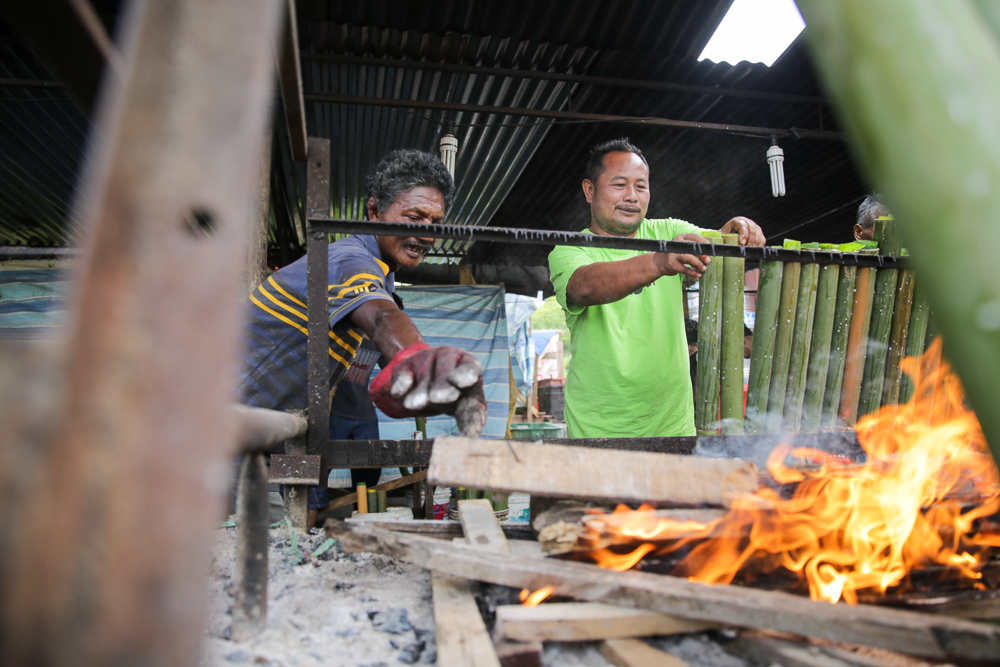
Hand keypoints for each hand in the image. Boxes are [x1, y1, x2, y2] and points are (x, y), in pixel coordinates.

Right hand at [369, 343, 487, 433]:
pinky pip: (402, 374)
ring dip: (420, 390)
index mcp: (469, 365)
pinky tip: (399, 393)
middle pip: (445, 368)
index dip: (465, 374)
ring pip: (423, 373)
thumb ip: (472, 420)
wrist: (430, 383)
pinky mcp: (405, 366)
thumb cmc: (457, 396)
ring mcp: (425, 358)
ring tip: (416, 404)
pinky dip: (401, 384)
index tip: (462, 383)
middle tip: (436, 398)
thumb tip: (472, 441)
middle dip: (441, 384)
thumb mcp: (468, 405)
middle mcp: (448, 356)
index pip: (469, 367)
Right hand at [654, 233, 711, 278]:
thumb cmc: (675, 255)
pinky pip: (685, 269)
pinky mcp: (672, 264)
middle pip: (692, 248)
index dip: (704, 243)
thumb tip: (709, 253)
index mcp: (680, 238)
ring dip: (698, 264)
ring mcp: (673, 254)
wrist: (659, 263)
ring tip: (704, 269)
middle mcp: (676, 244)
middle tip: (708, 260)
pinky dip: (693, 272)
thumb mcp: (682, 247)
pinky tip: (698, 274)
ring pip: (689, 258)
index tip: (711, 249)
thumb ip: (693, 247)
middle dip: (702, 254)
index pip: (694, 237)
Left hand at [720, 216, 765, 245]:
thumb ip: (720, 237)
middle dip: (749, 241)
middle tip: (745, 249)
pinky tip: (751, 249)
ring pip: (758, 236)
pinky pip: (762, 240)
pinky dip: (757, 246)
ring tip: (747, 250)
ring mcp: (755, 228)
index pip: (742, 225)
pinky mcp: (760, 234)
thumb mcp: (722, 235)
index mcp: (738, 221)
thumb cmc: (726, 236)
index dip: (743, 233)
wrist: (731, 235)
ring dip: (753, 244)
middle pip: (752, 231)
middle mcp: (748, 222)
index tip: (742, 242)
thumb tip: (718, 243)